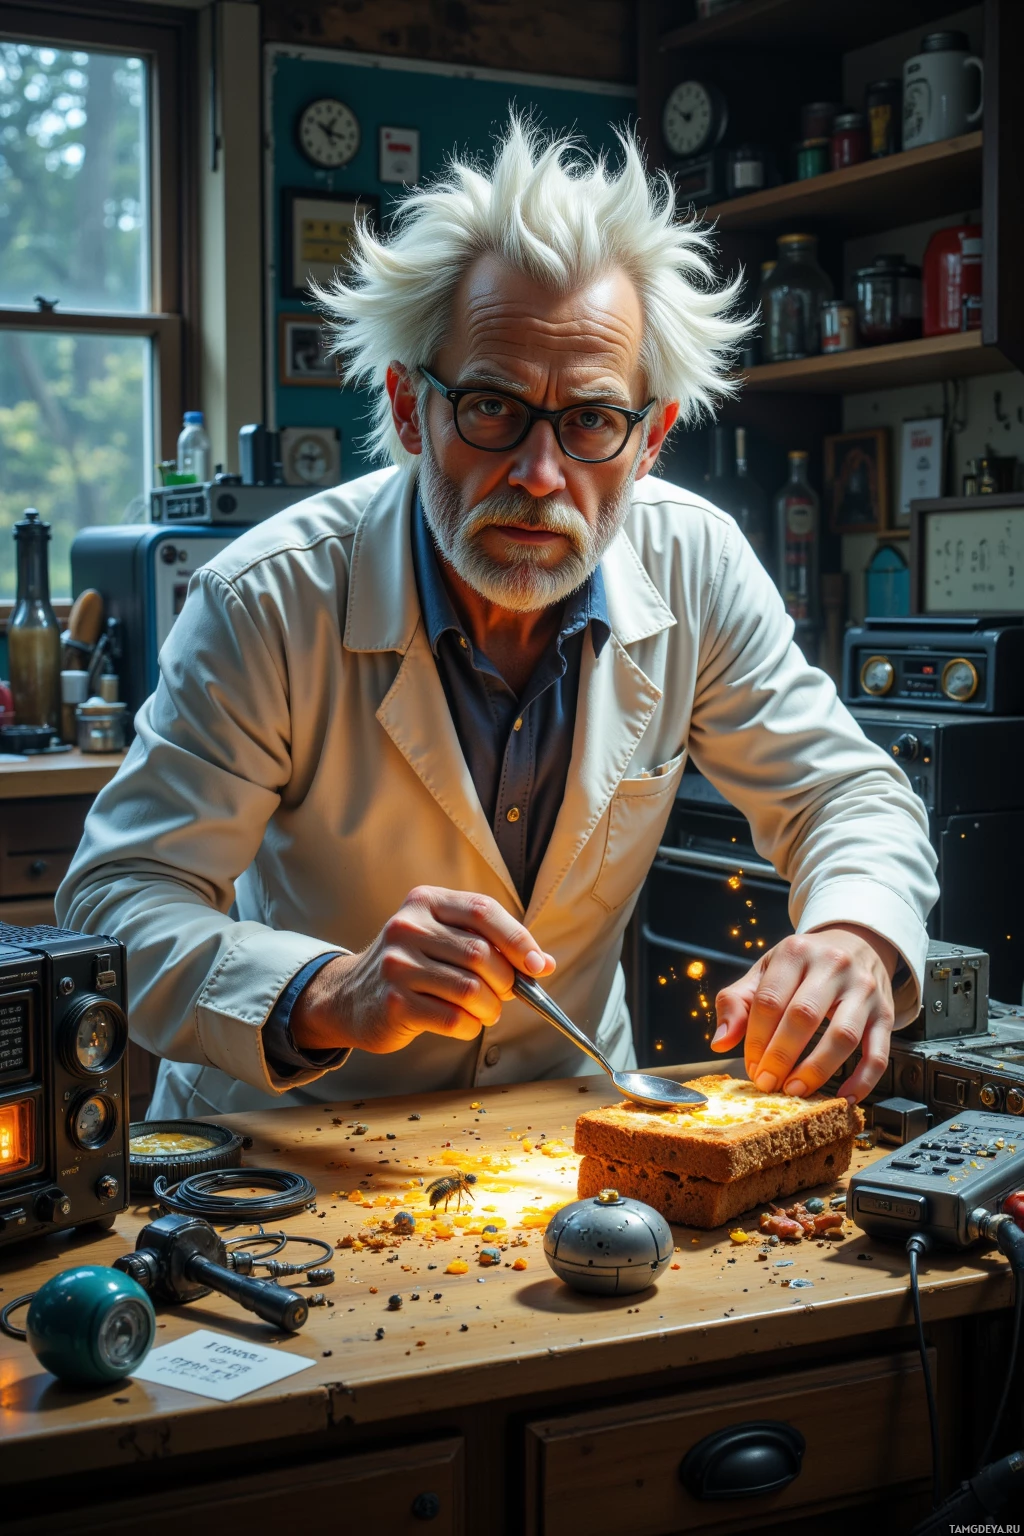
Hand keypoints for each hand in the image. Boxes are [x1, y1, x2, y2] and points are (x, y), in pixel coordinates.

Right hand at [289, 886, 554, 1054]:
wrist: (351, 996)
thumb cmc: (412, 965)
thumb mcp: (444, 939)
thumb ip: (491, 944)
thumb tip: (542, 964)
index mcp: (426, 902)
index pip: (483, 911)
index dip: (517, 940)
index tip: (537, 965)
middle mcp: (408, 927)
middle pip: (480, 954)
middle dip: (505, 981)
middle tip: (504, 994)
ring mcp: (397, 964)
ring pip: (470, 990)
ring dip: (490, 1008)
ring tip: (485, 1011)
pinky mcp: (394, 1002)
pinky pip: (453, 1018)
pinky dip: (470, 1025)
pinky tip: (463, 1022)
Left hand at [709, 924, 897, 1103]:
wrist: (856, 943)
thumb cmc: (804, 964)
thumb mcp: (765, 970)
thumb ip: (737, 1002)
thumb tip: (720, 1042)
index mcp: (795, 952)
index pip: (770, 1000)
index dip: (756, 1039)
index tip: (751, 1066)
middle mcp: (833, 966)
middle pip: (803, 1017)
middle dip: (781, 1057)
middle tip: (768, 1083)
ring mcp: (863, 989)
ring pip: (843, 1036)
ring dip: (816, 1070)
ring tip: (796, 1089)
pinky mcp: (885, 1013)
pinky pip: (878, 1052)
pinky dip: (863, 1080)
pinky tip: (844, 1097)